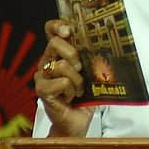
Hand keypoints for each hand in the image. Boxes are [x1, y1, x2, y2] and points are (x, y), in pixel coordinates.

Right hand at [35, 19, 91, 136]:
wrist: (77, 122)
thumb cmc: (85, 97)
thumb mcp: (91, 73)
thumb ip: (91, 57)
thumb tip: (106, 43)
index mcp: (58, 55)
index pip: (50, 31)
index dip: (57, 26)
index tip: (69, 30)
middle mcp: (47, 62)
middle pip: (54, 43)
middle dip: (72, 54)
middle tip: (80, 68)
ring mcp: (42, 76)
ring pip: (62, 65)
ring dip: (77, 80)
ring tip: (78, 90)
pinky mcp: (42, 90)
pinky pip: (61, 82)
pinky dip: (72, 90)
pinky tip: (71, 98)